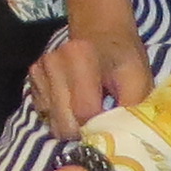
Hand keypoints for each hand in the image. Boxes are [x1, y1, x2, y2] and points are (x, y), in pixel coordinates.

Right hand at [25, 26, 153, 132]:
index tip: (114, 130)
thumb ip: (131, 108)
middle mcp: (52, 62)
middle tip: (102, 126)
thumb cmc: (121, 55)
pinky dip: (61, 118)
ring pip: (54, 124)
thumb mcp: (138, 77)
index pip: (85, 112)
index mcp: (80, 57)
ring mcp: (38, 71)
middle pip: (64, 123)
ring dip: (73, 126)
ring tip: (90, 112)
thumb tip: (122, 141)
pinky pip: (45, 115)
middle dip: (85, 132)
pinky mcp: (32, 80)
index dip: (101, 129)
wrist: (99, 29)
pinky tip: (74, 104)